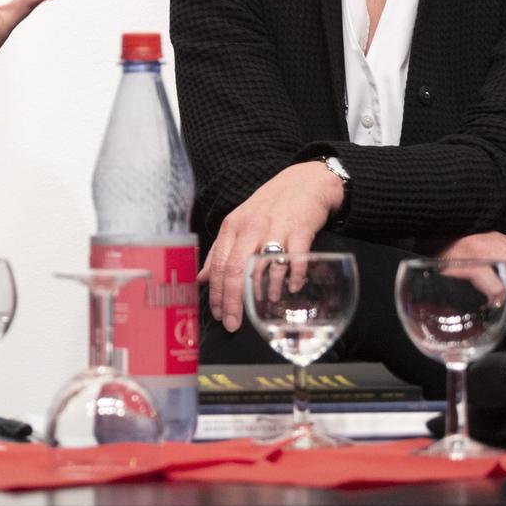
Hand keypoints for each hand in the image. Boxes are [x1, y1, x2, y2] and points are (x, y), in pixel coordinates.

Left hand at [200, 160, 342, 331]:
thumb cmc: (269, 206)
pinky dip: (293, 277)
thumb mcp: (238, 223)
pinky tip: (292, 288)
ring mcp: (275, 228)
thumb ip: (219, 251)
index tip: (217, 314)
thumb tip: (201, 279)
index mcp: (232, 227)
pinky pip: (295, 259)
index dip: (215, 293)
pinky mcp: (300, 230)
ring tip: (263, 305)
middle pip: (235, 269)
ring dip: (263, 290)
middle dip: (232, 301)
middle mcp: (251, 228)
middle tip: (233, 323)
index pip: (217, 265)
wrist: (304, 182)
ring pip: (264, 265)